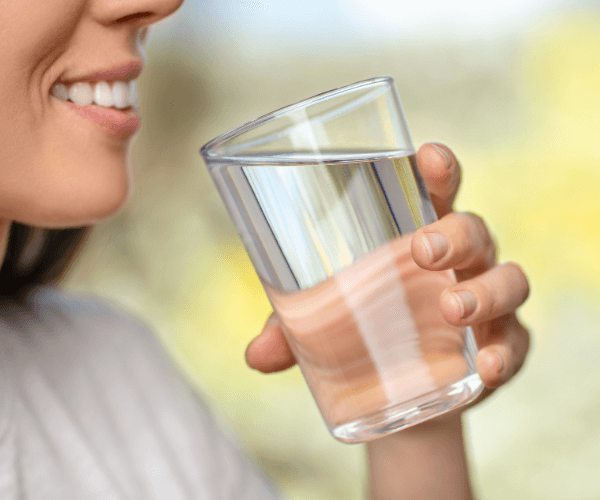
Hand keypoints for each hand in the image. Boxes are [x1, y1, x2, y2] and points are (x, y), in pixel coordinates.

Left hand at [245, 143, 529, 401]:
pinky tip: (487, 369)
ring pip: (508, 278)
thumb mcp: (324, 324)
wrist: (402, 387)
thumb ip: (291, 331)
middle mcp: (459, 261)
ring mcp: (486, 301)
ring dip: (484, 290)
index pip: (434, 191)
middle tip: (422, 249)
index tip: (427, 156)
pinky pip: (517, 342)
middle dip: (453, 232)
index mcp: (417, 236)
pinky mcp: (501, 345)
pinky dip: (506, 353)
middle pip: (473, 228)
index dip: (437, 169)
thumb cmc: (365, 329)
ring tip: (451, 308)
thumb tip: (255, 355)